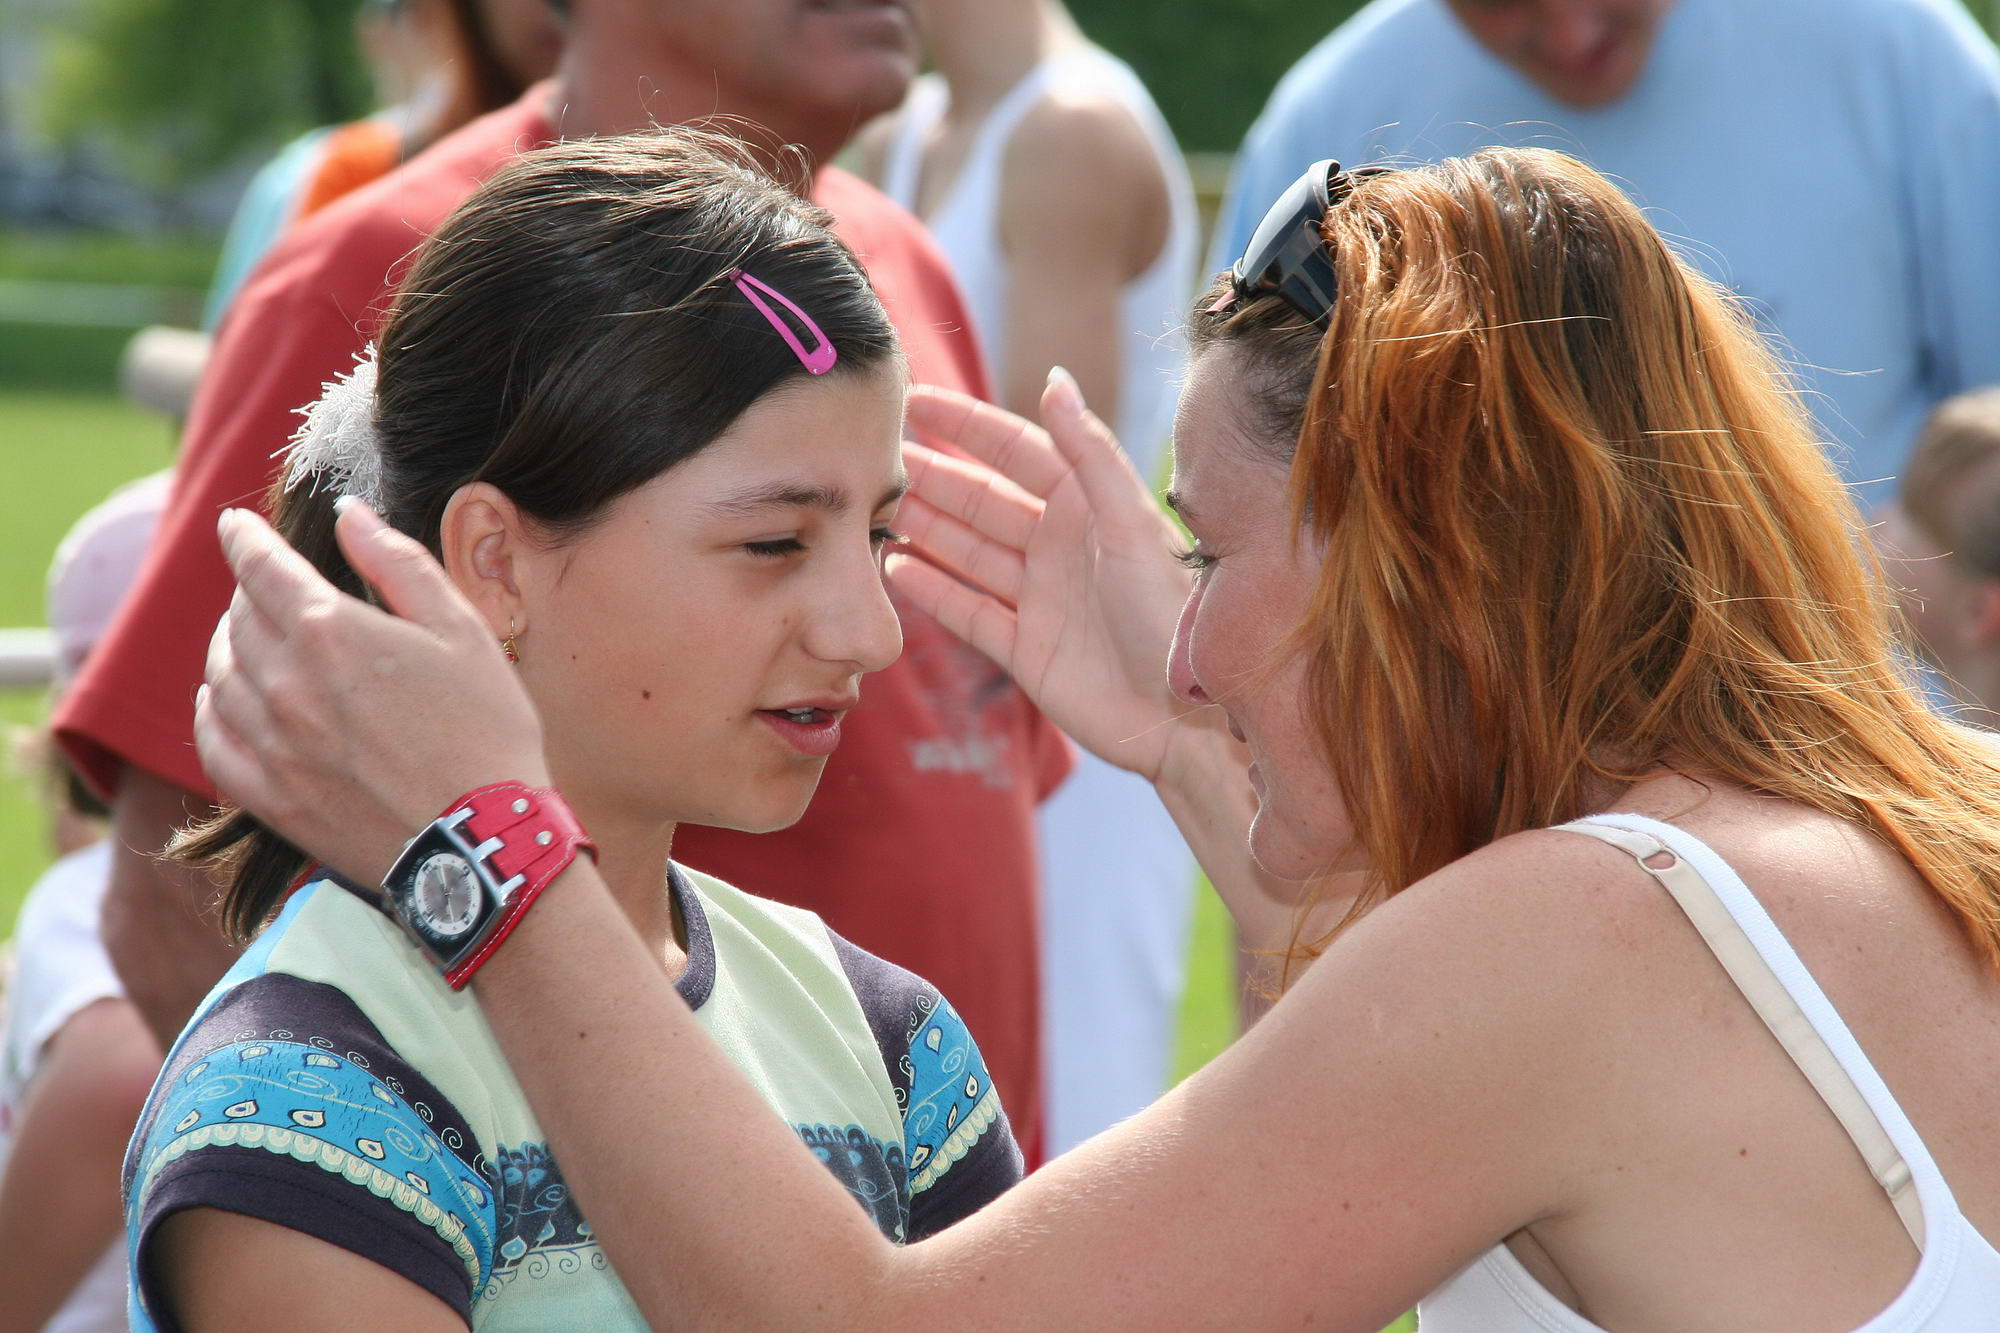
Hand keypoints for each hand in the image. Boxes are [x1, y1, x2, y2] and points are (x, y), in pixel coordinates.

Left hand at [196, 500, 549, 885]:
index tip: (236, 523)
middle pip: (239, 618)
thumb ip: (397, 564)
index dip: (245, 538)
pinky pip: (215, 739)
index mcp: (331, 631)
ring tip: (249, 637)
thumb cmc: (488, 728)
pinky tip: (224, 698)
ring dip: (229, 645)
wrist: (482, 838)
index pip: (262, 567)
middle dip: (249, 591)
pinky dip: (213, 707)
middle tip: (267, 585)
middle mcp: (285, 682)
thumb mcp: (461, 629)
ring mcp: (271, 743)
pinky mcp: (270, 796)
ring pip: (220, 674)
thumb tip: (349, 515)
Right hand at [890, 372, 1194, 780]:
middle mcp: (1061, 546)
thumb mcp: (1129, 524)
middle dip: (930, 477)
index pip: (1016, 451)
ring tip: (869, 507)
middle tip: (871, 457)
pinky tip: (892, 566)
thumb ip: (1089, 453)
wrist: (1182, 716)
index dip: (966, 425)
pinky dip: (931, 589)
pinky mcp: (1026, 648)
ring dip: (922, 528)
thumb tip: (1053, 379)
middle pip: (982, 500)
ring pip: (967, 552)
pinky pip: (967, 610)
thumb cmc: (1170, 615)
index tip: (913, 400)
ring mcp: (1040, 597)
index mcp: (1089, 507)